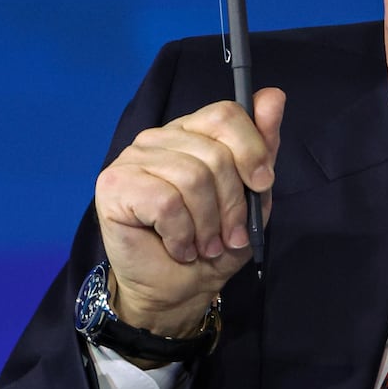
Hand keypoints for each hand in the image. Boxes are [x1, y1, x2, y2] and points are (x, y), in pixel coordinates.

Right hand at [94, 87, 283, 337]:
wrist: (175, 292)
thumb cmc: (210, 246)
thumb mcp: (251, 199)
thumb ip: (262, 149)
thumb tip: (273, 96)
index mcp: (192, 134)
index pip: (226, 114)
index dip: (251, 151)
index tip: (260, 186)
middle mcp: (159, 138)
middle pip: (214, 153)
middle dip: (231, 205)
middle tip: (227, 237)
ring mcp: (133, 158)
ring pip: (192, 178)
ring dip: (207, 226)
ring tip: (204, 247)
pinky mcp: (114, 184)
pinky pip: (166, 202)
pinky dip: (181, 234)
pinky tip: (178, 247)